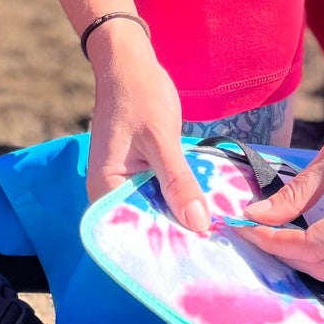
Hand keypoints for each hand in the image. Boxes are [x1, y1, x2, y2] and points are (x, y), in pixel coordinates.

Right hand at [84, 20, 210, 233]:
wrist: (131, 63)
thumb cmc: (140, 96)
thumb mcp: (162, 139)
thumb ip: (178, 182)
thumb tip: (199, 225)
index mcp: (106, 188)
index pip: (132, 234)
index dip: (163, 249)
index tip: (198, 260)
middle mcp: (111, 192)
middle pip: (145, 226)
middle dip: (177, 236)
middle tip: (216, 253)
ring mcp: (126, 182)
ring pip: (156, 211)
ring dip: (181, 218)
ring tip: (217, 239)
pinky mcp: (141, 172)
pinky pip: (160, 194)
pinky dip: (179, 200)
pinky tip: (206, 210)